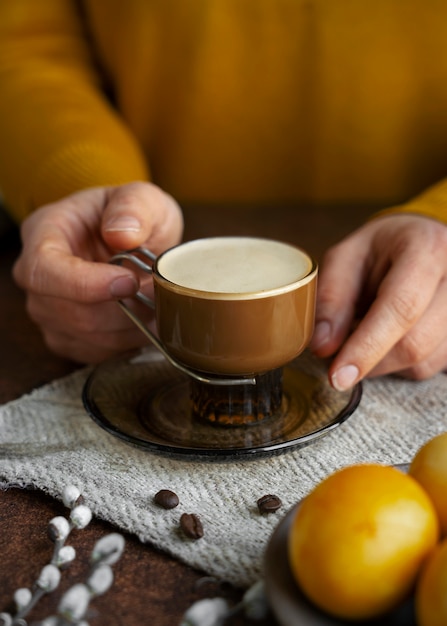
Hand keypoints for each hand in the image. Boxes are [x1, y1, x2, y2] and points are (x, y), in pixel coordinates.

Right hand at [13, 182, 183, 362]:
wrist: (132, 241)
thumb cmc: (130, 216)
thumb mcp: (142, 198)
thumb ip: (134, 208)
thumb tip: (122, 234)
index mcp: (43, 233)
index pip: (44, 270)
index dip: (85, 284)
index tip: (128, 282)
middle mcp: (37, 278)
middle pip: (69, 311)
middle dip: (123, 307)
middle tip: (158, 289)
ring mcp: (48, 312)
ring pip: (88, 336)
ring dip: (132, 323)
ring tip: (156, 299)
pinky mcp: (68, 337)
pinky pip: (98, 351)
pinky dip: (129, 339)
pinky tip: (144, 316)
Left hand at [310, 213, 446, 388]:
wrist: (420, 244)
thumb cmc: (380, 250)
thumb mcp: (345, 259)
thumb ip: (331, 298)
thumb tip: (323, 346)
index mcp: (426, 247)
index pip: (401, 307)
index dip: (367, 346)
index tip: (338, 375)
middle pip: (415, 343)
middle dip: (370, 360)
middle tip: (341, 354)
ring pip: (424, 362)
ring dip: (385, 362)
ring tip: (370, 333)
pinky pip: (434, 367)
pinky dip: (404, 364)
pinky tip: (393, 339)